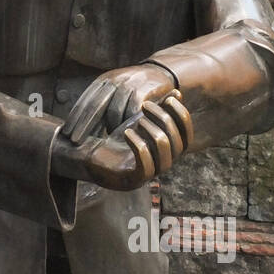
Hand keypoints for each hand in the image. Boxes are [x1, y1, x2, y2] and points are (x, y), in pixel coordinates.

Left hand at [52, 91, 192, 191]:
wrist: (86, 152)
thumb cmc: (114, 136)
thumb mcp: (139, 119)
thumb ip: (158, 109)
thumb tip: (177, 92)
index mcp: (167, 152)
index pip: (187, 138)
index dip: (183, 118)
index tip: (170, 98)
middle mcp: (161, 165)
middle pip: (178, 146)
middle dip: (164, 121)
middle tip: (146, 105)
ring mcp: (147, 176)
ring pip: (166, 158)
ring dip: (153, 134)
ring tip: (137, 120)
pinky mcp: (131, 181)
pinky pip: (145, 168)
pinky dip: (139, 147)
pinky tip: (126, 133)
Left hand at [63, 63, 178, 143]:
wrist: (159, 71)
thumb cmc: (133, 87)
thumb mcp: (113, 90)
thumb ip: (100, 105)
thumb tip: (80, 127)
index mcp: (102, 81)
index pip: (85, 101)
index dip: (75, 118)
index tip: (65, 134)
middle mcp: (113, 82)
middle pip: (94, 106)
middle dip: (83, 125)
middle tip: (74, 141)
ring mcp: (128, 85)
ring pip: (113, 111)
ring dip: (107, 128)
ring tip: (101, 142)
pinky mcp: (144, 91)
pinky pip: (131, 111)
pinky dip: (127, 123)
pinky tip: (123, 134)